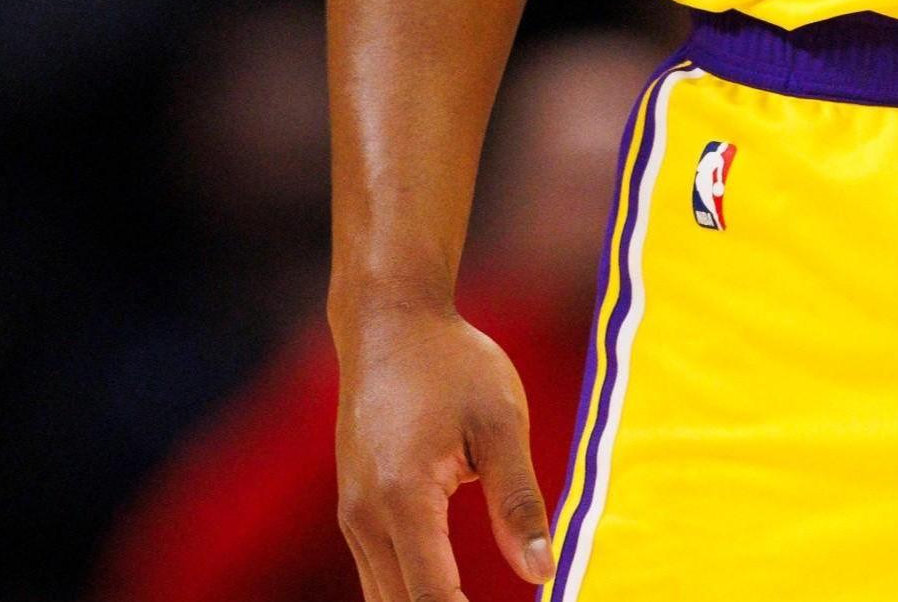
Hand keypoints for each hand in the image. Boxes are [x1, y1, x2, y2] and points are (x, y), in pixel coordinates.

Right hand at [335, 298, 552, 596]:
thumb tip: (544, 573)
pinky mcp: (355, 511)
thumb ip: (519, 502)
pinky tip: (449, 600)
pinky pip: (379, 577)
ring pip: (384, 599)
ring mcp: (353, 516)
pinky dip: (411, 598)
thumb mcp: (501, 423)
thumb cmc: (452, 364)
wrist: (389, 323)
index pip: (433, 598)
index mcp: (403, 497)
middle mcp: (365, 517)